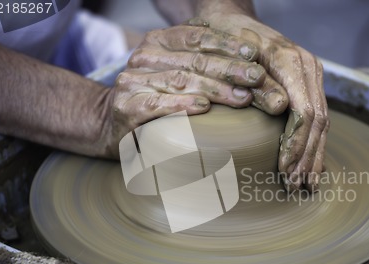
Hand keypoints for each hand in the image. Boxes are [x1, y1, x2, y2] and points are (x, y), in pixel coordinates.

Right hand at [104, 21, 267, 156]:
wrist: (112, 122)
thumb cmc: (155, 97)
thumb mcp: (174, 70)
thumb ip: (198, 59)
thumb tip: (245, 55)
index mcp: (158, 41)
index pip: (196, 36)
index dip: (226, 43)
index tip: (253, 53)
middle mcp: (144, 57)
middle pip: (194, 60)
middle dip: (229, 68)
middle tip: (256, 78)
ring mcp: (134, 81)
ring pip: (181, 81)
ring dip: (215, 89)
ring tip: (242, 97)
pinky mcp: (127, 107)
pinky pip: (158, 104)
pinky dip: (182, 105)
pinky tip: (203, 108)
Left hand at [201, 13, 329, 191]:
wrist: (232, 19)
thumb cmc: (227, 37)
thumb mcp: (234, 57)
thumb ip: (258, 83)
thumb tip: (281, 109)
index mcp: (293, 62)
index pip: (305, 113)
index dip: (297, 145)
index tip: (285, 170)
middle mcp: (308, 68)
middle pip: (318, 122)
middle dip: (307, 157)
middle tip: (298, 187)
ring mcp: (311, 76)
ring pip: (322, 122)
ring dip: (314, 155)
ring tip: (308, 184)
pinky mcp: (307, 83)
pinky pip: (317, 116)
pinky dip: (314, 143)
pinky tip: (311, 163)